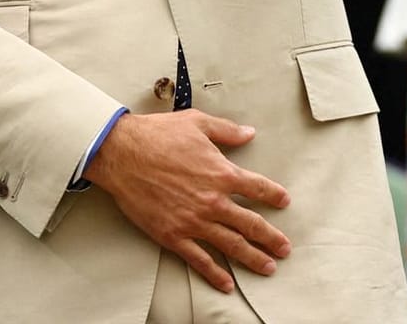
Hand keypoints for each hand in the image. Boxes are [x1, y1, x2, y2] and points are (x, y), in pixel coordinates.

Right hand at [84, 110, 291, 294]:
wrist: (122, 153)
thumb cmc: (157, 135)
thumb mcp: (197, 123)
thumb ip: (226, 130)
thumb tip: (248, 133)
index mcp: (221, 173)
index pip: (258, 188)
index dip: (274, 195)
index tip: (283, 202)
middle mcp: (213, 201)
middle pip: (252, 224)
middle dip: (272, 238)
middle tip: (284, 248)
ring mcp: (194, 221)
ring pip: (232, 245)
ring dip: (253, 258)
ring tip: (268, 267)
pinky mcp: (173, 235)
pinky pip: (200, 259)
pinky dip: (215, 273)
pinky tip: (226, 283)